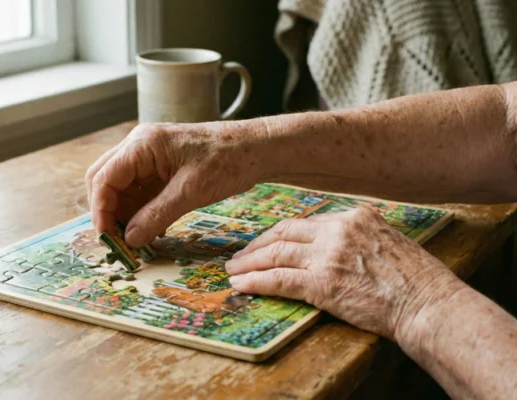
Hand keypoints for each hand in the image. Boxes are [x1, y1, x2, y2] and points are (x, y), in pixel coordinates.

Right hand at [86, 121, 259, 247]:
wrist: (256, 150)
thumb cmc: (227, 160)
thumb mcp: (190, 191)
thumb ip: (157, 215)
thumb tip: (130, 239)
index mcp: (143, 144)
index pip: (104, 177)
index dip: (101, 210)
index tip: (107, 238)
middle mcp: (140, 147)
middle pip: (105, 180)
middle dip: (109, 212)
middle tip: (118, 240)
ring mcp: (150, 157)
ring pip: (122, 188)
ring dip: (126, 214)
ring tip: (137, 240)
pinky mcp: (162, 168)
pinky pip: (141, 192)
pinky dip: (142, 211)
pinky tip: (153, 229)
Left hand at [225, 207, 461, 339]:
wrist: (428, 303)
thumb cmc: (415, 279)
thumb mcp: (387, 241)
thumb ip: (357, 236)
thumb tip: (330, 244)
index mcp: (354, 216)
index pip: (305, 222)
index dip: (280, 234)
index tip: (266, 242)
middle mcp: (338, 229)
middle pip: (284, 232)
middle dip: (257, 245)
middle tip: (240, 255)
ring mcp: (328, 254)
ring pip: (276, 253)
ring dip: (249, 263)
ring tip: (233, 271)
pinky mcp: (322, 282)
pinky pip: (279, 279)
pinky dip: (256, 282)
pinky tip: (242, 285)